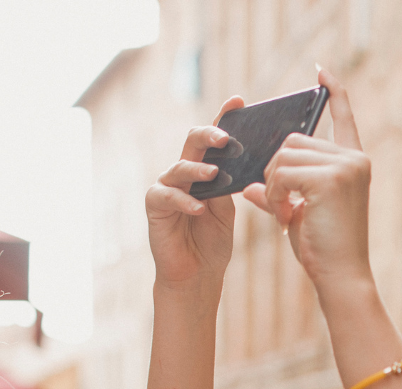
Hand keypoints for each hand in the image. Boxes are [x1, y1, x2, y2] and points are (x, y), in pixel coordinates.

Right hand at [146, 96, 245, 286]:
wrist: (196, 274)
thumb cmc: (213, 240)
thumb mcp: (227, 209)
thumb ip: (230, 184)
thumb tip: (246, 160)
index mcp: (204, 170)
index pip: (213, 139)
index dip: (223, 117)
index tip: (238, 100)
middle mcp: (184, 173)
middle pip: (193, 142)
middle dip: (210, 135)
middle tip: (226, 138)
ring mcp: (167, 187)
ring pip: (180, 167)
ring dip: (197, 169)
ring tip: (213, 173)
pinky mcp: (155, 205)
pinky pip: (167, 195)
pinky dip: (183, 200)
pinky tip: (198, 208)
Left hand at [241, 68, 373, 288]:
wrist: (341, 276)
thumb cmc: (323, 248)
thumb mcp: (297, 213)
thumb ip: (279, 191)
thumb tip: (250, 184)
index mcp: (354, 162)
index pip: (344, 117)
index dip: (334, 92)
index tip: (322, 72)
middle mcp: (354, 159)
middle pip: (294, 141)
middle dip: (276, 171)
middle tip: (282, 207)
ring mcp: (345, 167)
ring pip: (284, 156)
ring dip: (273, 185)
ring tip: (283, 214)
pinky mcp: (330, 178)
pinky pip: (282, 173)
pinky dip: (274, 194)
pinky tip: (283, 217)